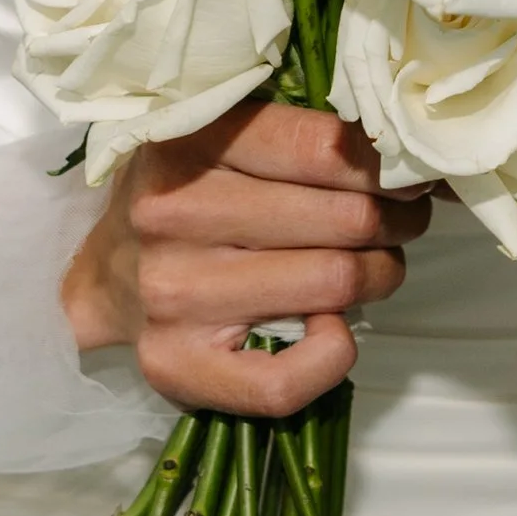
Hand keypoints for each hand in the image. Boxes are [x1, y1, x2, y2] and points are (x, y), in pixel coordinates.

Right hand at [61, 97, 432, 415]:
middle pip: (346, 217)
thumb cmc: (187, 195)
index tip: (403, 175)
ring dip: (380, 275)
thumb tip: (409, 160)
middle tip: (398, 220)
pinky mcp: (176, 365)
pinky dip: (334, 356)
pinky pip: (285, 380)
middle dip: (395, 220)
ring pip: (334, 283)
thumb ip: (300, 135)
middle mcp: (175, 214)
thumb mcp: (224, 137)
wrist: (107, 275)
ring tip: (372, 265)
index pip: (325, 149)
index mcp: (190, 141)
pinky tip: (331, 329)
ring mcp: (174, 294)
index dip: (386, 165)